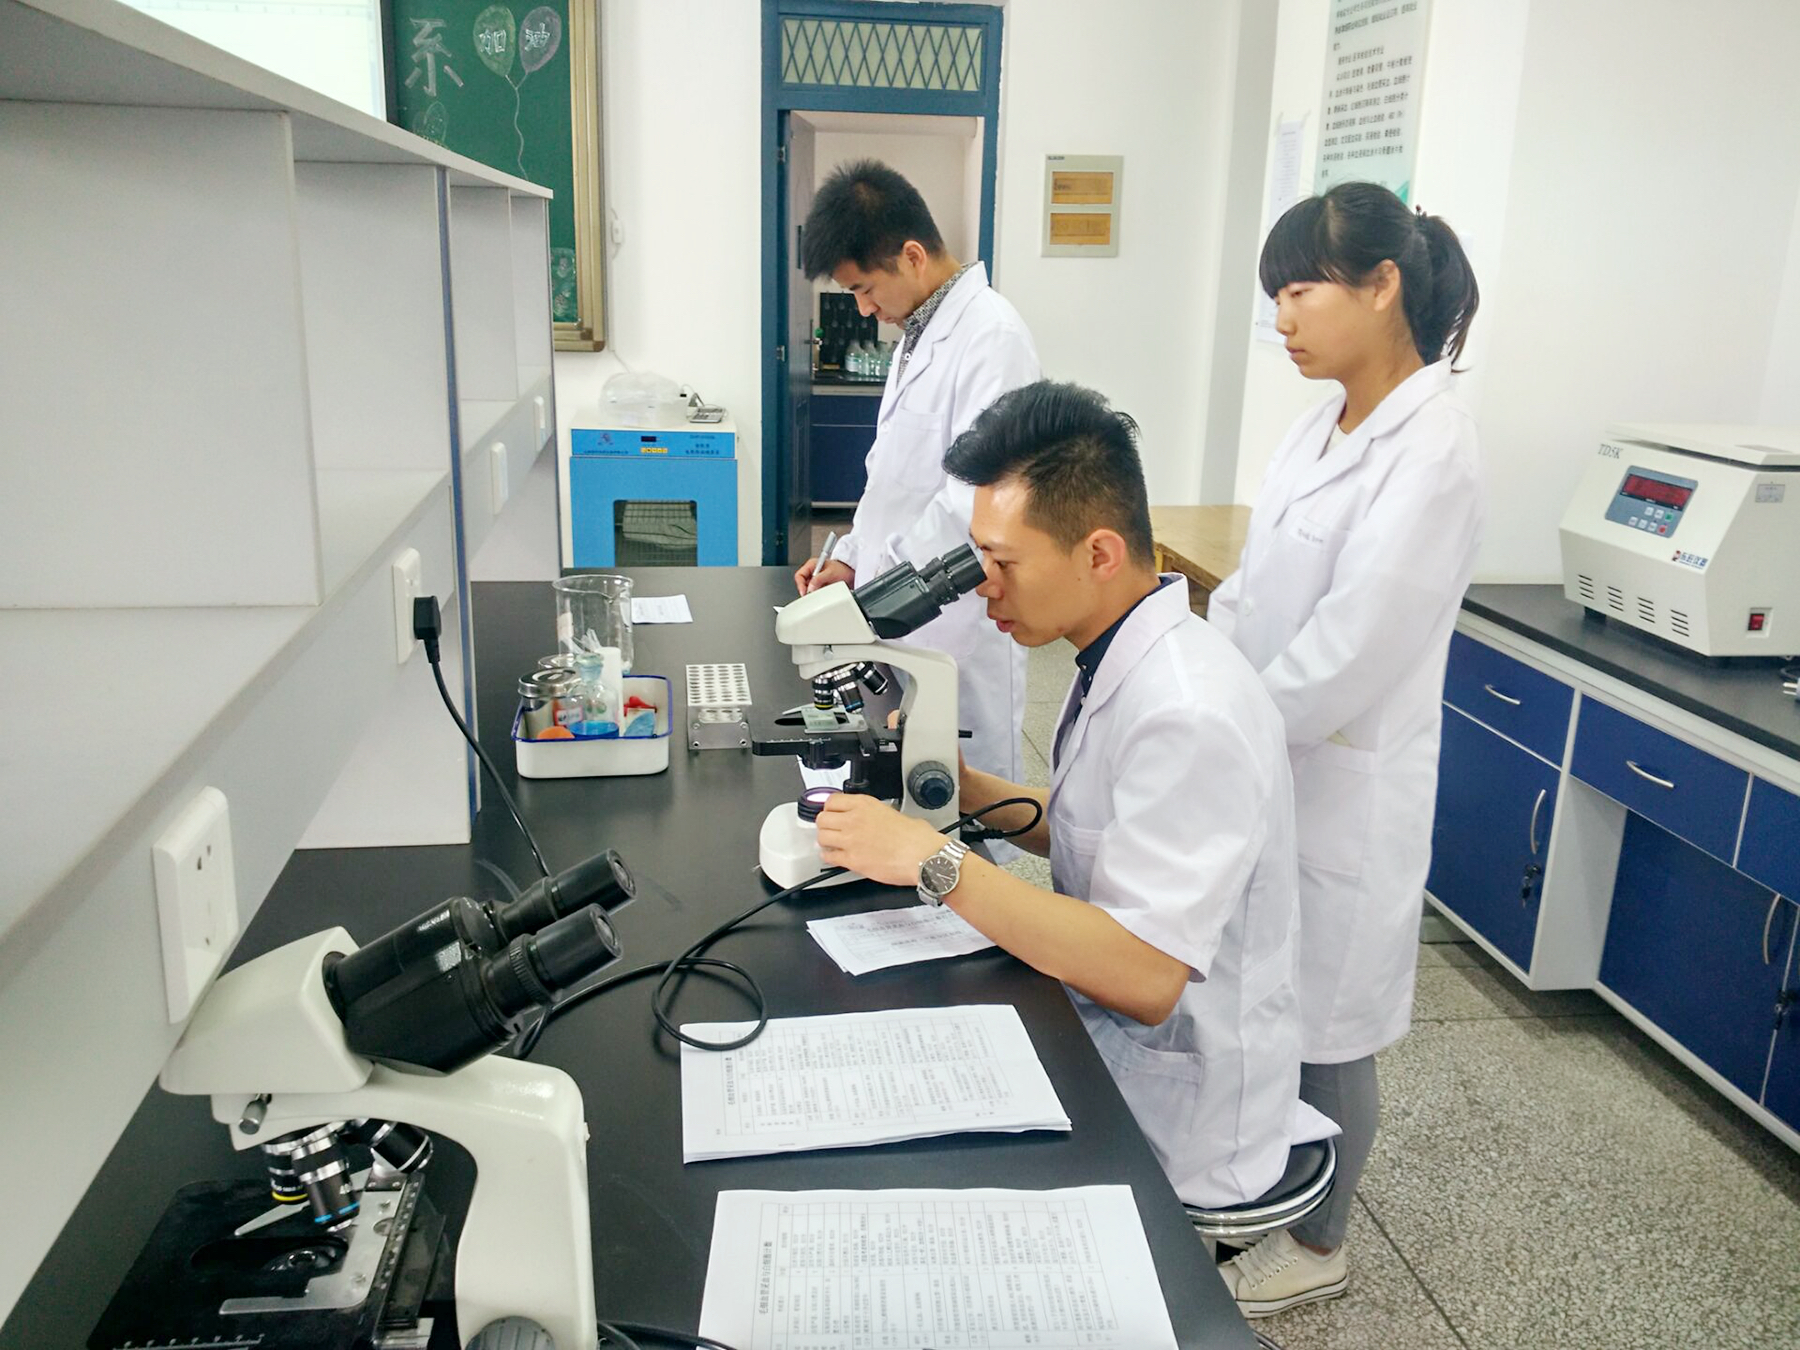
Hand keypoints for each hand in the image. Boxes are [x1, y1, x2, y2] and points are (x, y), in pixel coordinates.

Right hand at [803, 559, 854, 593]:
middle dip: (807, 590)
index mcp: (812, 565)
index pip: (799, 575)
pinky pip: (816, 591)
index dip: (800, 584)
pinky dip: (818, 594)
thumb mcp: (830, 573)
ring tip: (821, 593)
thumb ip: (819, 579)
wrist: (852, 573)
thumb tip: (810, 588)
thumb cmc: (843, 569)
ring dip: (813, 593)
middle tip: (812, 595)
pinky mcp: (821, 585)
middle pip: (803, 583)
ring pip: (809, 589)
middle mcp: (813, 572)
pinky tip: (824, 593)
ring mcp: (816, 579)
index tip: (804, 592)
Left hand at [814, 793, 945, 886]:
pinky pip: (829, 856)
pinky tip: (834, 857)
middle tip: (830, 830)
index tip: (832, 813)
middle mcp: (854, 820)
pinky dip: (829, 857)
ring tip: (831, 844)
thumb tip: (883, 820)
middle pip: (822, 818)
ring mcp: (851, 840)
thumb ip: (881, 815)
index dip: (830, 809)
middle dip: (825, 825)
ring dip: (825, 841)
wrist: (924, 857)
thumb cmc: (918, 839)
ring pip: (822, 836)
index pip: (832, 801)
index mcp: (865, 805)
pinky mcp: (852, 860)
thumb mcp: (897, 814)